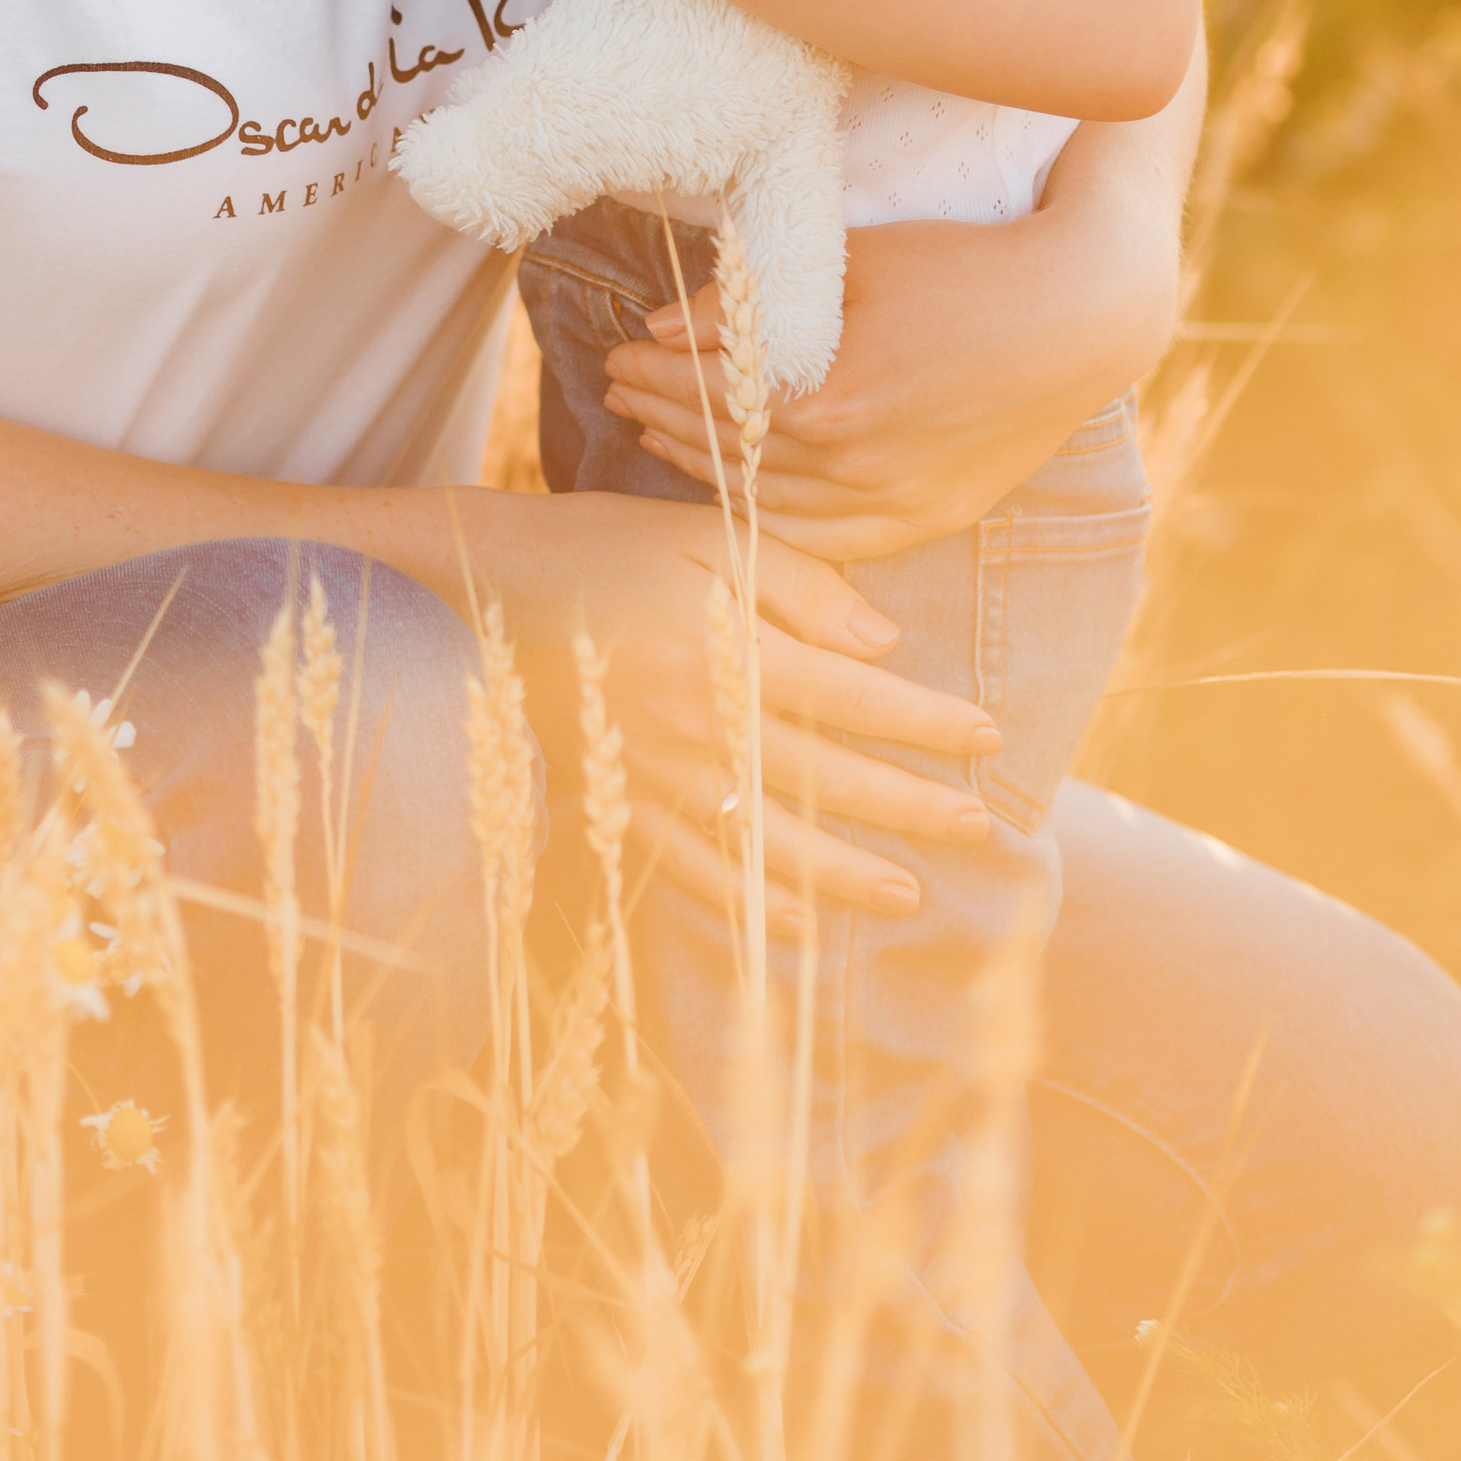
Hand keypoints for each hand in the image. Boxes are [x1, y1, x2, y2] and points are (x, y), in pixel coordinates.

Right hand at [462, 482, 998, 931]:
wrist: (474, 588)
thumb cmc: (601, 547)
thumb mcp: (706, 533)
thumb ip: (799, 585)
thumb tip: (883, 643)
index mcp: (729, 648)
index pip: (854, 697)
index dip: (927, 721)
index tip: (987, 736)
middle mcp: (701, 724)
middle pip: (827, 777)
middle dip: (909, 804)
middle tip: (976, 826)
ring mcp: (656, 775)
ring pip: (771, 841)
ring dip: (846, 873)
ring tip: (909, 894)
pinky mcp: (618, 804)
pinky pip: (694, 869)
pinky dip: (749, 904)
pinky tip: (800, 927)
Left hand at [594, 76, 1195, 559]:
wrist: (1078, 316)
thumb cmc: (963, 271)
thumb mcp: (850, 264)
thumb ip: (746, 301)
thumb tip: (660, 323)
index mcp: (826, 397)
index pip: (703, 395)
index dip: (649, 375)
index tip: (615, 354)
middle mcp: (852, 465)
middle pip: (726, 453)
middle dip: (663, 418)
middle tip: (622, 392)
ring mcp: (892, 503)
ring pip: (766, 505)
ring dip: (705, 471)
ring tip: (664, 438)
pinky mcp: (927, 520)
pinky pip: (826, 541)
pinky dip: (771, 520)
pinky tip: (741, 497)